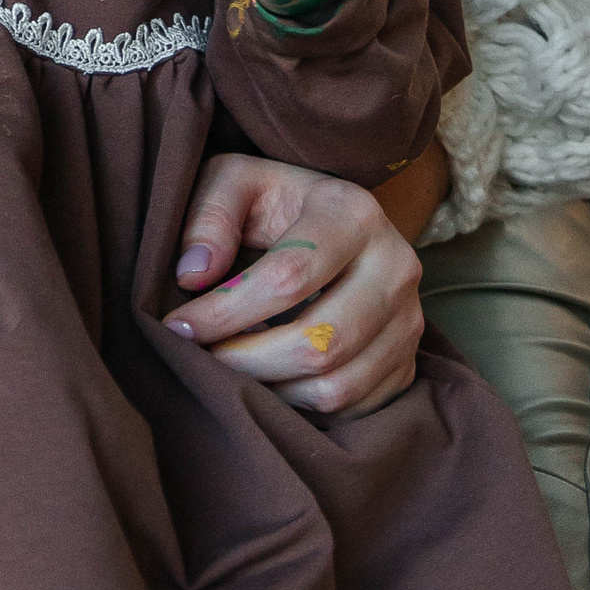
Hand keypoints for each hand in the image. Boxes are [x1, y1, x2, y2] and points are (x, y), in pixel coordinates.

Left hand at [163, 151, 423, 415]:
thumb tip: (193, 275)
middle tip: (200, 358)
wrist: (330, 223)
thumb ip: (208, 217)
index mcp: (353, 213)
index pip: (289, 278)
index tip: (180, 326)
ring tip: (229, 368)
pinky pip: (352, 406)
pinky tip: (265, 379)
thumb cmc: (270, 203)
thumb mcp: (233, 182)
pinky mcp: (407, 361)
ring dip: (270, 389)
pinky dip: (299, 404)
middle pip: (320, 342)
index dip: (227, 311)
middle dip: (246, 360)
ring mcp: (409, 320)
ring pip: (337, 385)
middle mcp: (396, 267)